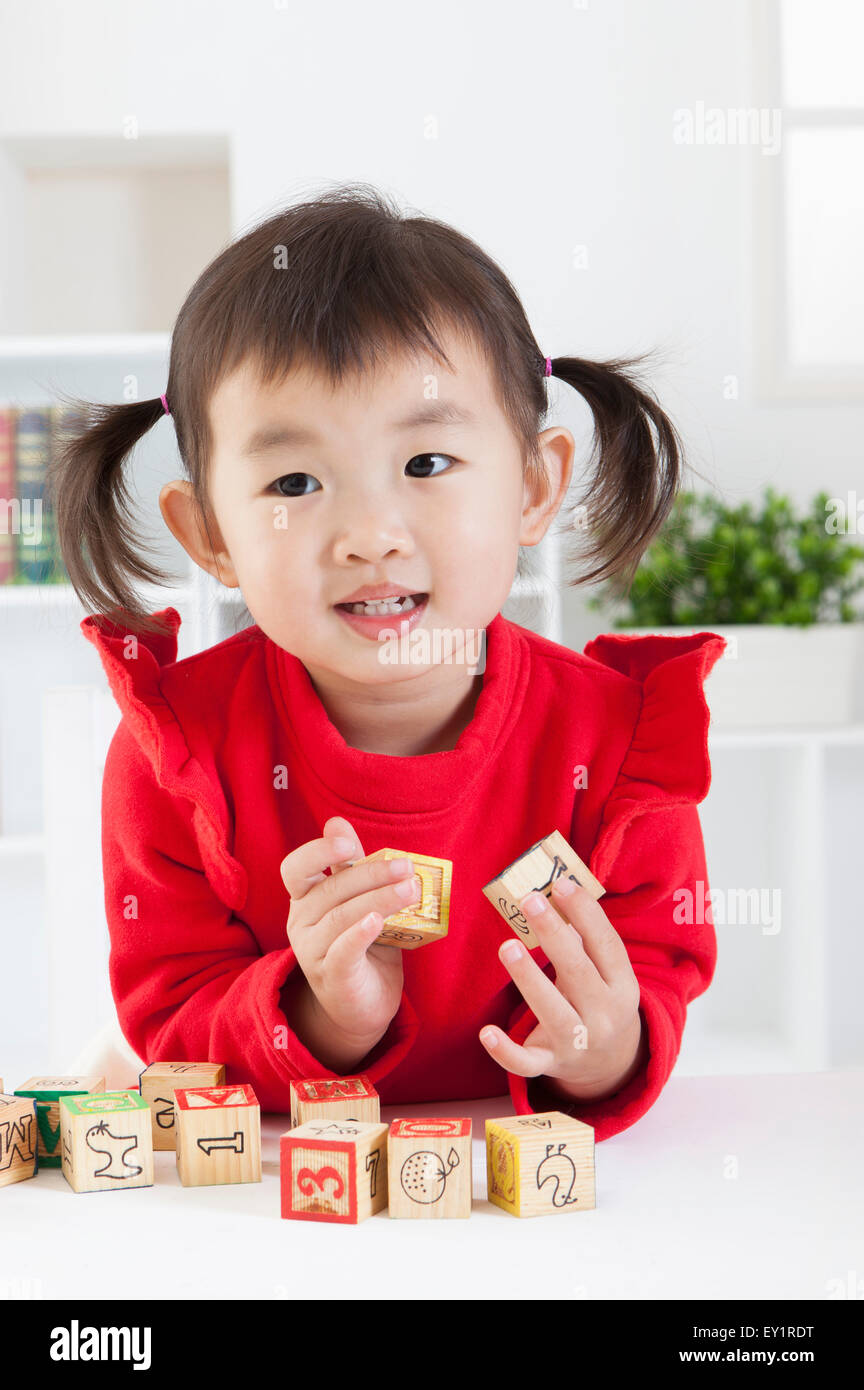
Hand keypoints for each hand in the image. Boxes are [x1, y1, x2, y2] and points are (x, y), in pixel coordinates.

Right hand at [280, 815, 421, 1053]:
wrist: (361, 1007)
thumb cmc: (362, 946)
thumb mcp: (358, 901)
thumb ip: (349, 867)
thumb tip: (336, 821)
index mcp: (305, 899)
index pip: (295, 869)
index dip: (318, 852)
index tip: (349, 846)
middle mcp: (302, 923)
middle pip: (331, 889)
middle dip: (371, 874)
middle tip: (407, 867)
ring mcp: (313, 952)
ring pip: (342, 917)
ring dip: (379, 899)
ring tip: (411, 890)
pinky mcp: (333, 977)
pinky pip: (342, 951)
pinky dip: (359, 933)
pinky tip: (378, 921)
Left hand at [479, 878, 645, 1101]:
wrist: (611, 1065)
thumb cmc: (600, 1001)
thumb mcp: (608, 975)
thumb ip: (588, 941)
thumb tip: (557, 893)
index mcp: (622, 987)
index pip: (607, 945)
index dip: (586, 913)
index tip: (561, 885)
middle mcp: (603, 1016)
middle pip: (578, 972)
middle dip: (554, 934)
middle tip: (530, 900)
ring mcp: (577, 1043)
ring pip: (552, 1012)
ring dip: (529, 979)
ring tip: (507, 946)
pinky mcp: (550, 1062)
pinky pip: (526, 1062)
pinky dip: (506, 1051)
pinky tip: (486, 1032)